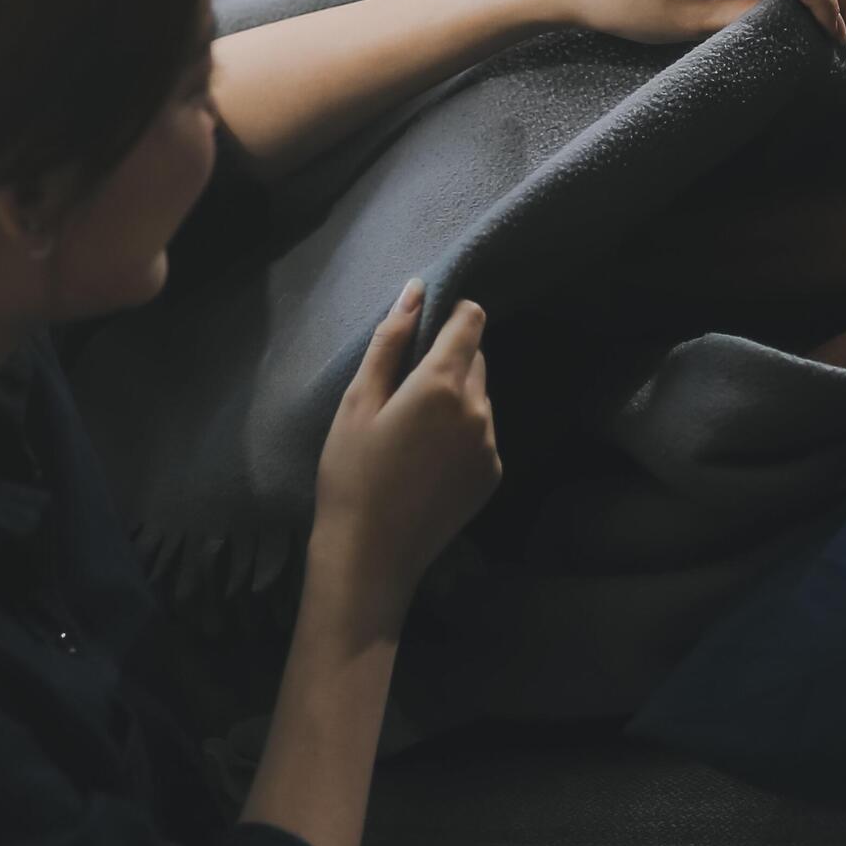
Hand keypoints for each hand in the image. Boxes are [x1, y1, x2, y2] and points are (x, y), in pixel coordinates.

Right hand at [311, 281, 502, 612]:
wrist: (372, 554)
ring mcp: (490, 444)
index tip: (425, 330)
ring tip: (411, 432)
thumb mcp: (357, 401)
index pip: (472, 321)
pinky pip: (482, 433)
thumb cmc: (352, 474)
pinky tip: (426, 459)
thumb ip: (390, 341)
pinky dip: (462, 433)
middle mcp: (478, 409)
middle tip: (403, 393)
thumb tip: (415, 291)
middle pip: (476, 359)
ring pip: (480, 397)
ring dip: (455, 398)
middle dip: (448, 361)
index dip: (452, 315)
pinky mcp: (492, 473)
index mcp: (441, 384)